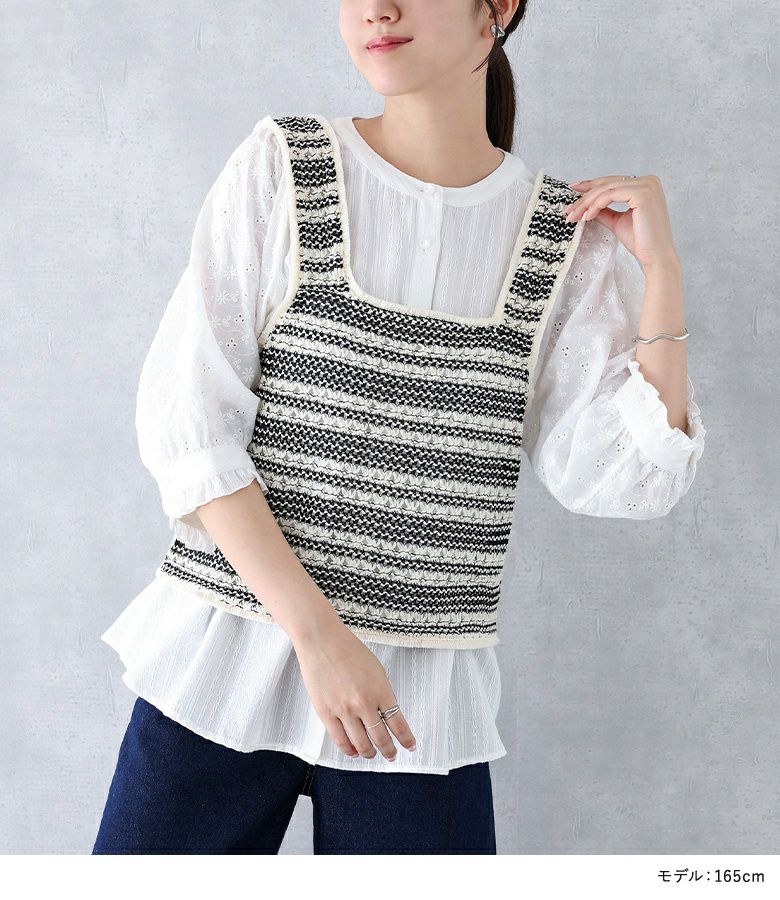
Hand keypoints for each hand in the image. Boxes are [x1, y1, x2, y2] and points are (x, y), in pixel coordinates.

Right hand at [292, 618, 416, 761]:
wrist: (322, 641)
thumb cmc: (349, 650)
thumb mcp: (376, 669)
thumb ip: (382, 693)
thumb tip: (385, 714)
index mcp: (381, 690)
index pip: (398, 724)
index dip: (406, 740)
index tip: (410, 746)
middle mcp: (365, 703)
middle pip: (381, 738)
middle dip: (389, 750)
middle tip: (392, 755)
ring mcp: (345, 710)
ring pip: (361, 744)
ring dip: (369, 753)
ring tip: (372, 754)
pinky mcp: (326, 713)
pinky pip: (340, 740)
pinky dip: (349, 750)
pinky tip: (354, 751)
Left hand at [561, 174, 680, 271]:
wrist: (655, 256)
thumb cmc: (640, 241)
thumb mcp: (617, 221)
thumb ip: (604, 210)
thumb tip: (585, 205)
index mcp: (645, 184)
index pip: (612, 182)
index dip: (591, 186)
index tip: (572, 190)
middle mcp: (648, 181)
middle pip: (608, 184)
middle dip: (585, 197)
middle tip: (568, 210)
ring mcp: (647, 185)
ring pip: (607, 189)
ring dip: (586, 203)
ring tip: (574, 217)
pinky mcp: (642, 193)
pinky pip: (611, 195)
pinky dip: (596, 205)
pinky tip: (587, 217)